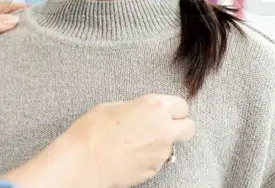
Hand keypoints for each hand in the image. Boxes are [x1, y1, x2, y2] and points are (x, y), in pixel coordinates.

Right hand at [64, 94, 195, 187]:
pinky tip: (131, 154)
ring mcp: (161, 152)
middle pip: (190, 128)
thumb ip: (137, 108)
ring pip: (173, 146)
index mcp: (154, 107)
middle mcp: (164, 129)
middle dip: (180, 126)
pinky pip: (158, 160)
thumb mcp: (114, 106)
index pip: (182, 106)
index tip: (166, 111)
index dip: (173, 109)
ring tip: (136, 142)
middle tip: (163, 126)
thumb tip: (143, 113)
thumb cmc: (93, 131)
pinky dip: (149, 157)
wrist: (84, 161)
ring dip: (161, 143)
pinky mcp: (154, 170)